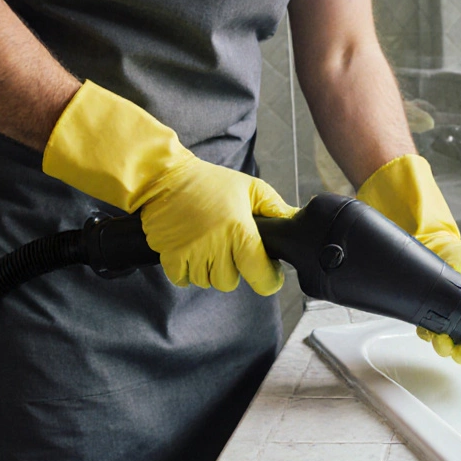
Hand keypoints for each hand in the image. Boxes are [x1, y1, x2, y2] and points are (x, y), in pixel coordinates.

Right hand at [42, 81, 295, 294]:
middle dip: (233, 269)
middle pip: (230, 282)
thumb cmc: (210, 182)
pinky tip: (191, 250)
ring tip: (208, 245)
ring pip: (207, 282)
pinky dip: (188, 270)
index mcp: (240, 231)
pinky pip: (184, 280)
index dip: (268, 279)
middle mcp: (216, 246)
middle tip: (228, 249)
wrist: (165, 177)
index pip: (261, 276)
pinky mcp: (170, 257)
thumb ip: (275, 207)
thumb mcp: (250, 187)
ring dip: (209, 269)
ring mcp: (191, 253)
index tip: (268, 272)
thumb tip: (295, 221)